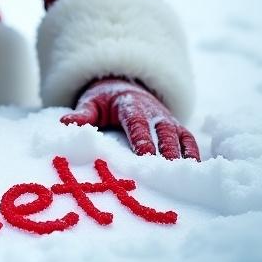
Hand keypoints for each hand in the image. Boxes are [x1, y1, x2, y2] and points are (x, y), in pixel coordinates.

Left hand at [60, 77, 199, 159]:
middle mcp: (152, 110)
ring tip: (184, 173)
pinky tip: (195, 170)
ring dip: (182, 153)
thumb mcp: (91, 103)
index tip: (145, 155)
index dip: (142, 138)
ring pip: (178, 134)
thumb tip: (65, 123)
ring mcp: (166, 118)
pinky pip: (188, 138)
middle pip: (162, 129)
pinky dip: (194, 152)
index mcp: (129, 104)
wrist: (124, 87)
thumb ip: (82, 114)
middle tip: (168, 168)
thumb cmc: (105, 101)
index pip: (136, 122)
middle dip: (166, 148)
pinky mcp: (175, 126)